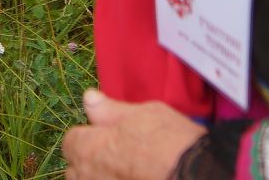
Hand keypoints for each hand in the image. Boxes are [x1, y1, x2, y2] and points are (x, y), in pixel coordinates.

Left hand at [62, 89, 205, 179]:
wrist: (197, 174)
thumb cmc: (169, 140)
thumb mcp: (143, 113)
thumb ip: (109, 110)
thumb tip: (88, 98)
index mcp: (88, 149)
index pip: (71, 142)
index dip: (88, 136)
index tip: (106, 134)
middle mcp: (89, 178)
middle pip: (76, 171)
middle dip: (89, 163)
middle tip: (117, 156)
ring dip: (102, 177)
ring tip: (127, 171)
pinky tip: (135, 177)